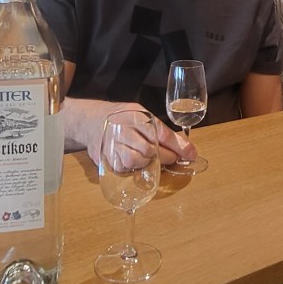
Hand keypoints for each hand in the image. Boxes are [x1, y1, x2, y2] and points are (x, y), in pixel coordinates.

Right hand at [61, 97, 197, 166]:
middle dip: (166, 156)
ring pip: (137, 161)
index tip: (191, 154)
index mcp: (136, 115)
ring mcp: (113, 144)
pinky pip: (125, 168)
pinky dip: (133, 167)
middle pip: (151, 149)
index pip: (161, 133)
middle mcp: (124, 128)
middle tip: (172, 158)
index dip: (178, 146)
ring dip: (148, 162)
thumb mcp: (142, 116)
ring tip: (150, 157)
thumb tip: (185, 148)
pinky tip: (134, 160)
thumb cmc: (122, 118)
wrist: (91, 121)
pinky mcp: (106, 157)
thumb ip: (160, 130)